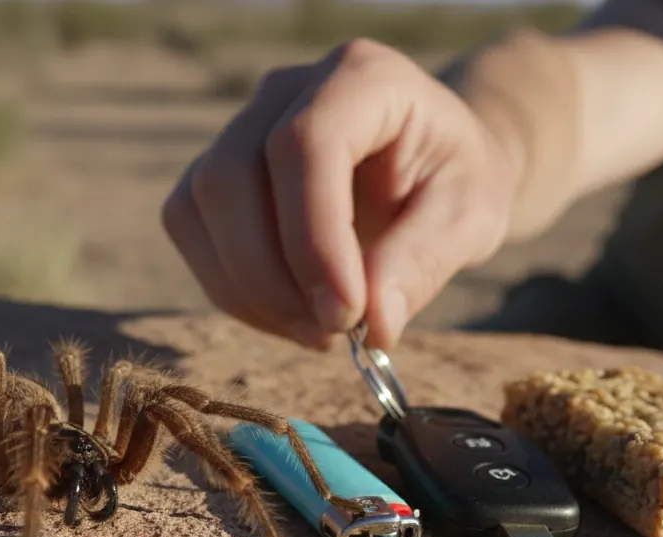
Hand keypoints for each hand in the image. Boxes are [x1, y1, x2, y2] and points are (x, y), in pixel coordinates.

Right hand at [160, 38, 521, 349]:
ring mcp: (241, 126)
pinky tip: (288, 316)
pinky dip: (232, 289)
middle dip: (272, 276)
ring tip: (317, 332)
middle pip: (232, 177)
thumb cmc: (457, 180)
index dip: (313, 237)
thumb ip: (424, 262)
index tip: (347, 313)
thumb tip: (374, 324)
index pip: (306, 145)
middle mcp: (287, 89)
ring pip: (198, 207)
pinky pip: (191, 230)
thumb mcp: (471, 217)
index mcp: (362, 77)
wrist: (435, 162)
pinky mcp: (216, 171)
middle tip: (333, 334)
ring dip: (248, 290)